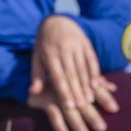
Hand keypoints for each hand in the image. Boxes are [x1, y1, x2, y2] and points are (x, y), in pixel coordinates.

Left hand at [28, 15, 118, 130]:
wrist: (57, 21)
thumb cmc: (44, 45)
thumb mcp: (36, 58)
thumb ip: (36, 76)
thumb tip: (33, 93)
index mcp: (49, 54)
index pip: (57, 77)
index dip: (63, 92)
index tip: (69, 106)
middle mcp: (63, 49)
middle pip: (71, 74)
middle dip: (77, 92)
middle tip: (81, 108)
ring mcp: (76, 45)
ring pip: (82, 68)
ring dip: (87, 85)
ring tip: (90, 100)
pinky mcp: (86, 43)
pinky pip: (92, 59)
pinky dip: (95, 72)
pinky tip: (97, 85)